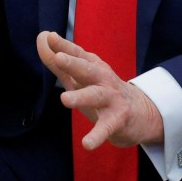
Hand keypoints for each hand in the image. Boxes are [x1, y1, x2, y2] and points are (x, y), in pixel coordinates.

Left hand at [36, 31, 163, 149]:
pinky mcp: (117, 120)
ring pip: (95, 96)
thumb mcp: (79, 76)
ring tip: (65, 100)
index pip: (76, 53)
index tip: (49, 36)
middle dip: (73, 63)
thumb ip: (57, 60)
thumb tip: (41, 37)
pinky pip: (106, 128)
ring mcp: (111, 99)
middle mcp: (102, 79)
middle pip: (87, 69)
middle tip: (59, 58)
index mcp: (92, 66)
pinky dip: (97, 136)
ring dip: (81, 97)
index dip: (63, 45)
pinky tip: (86, 144)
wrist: (140, 113)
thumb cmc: (100, 90)